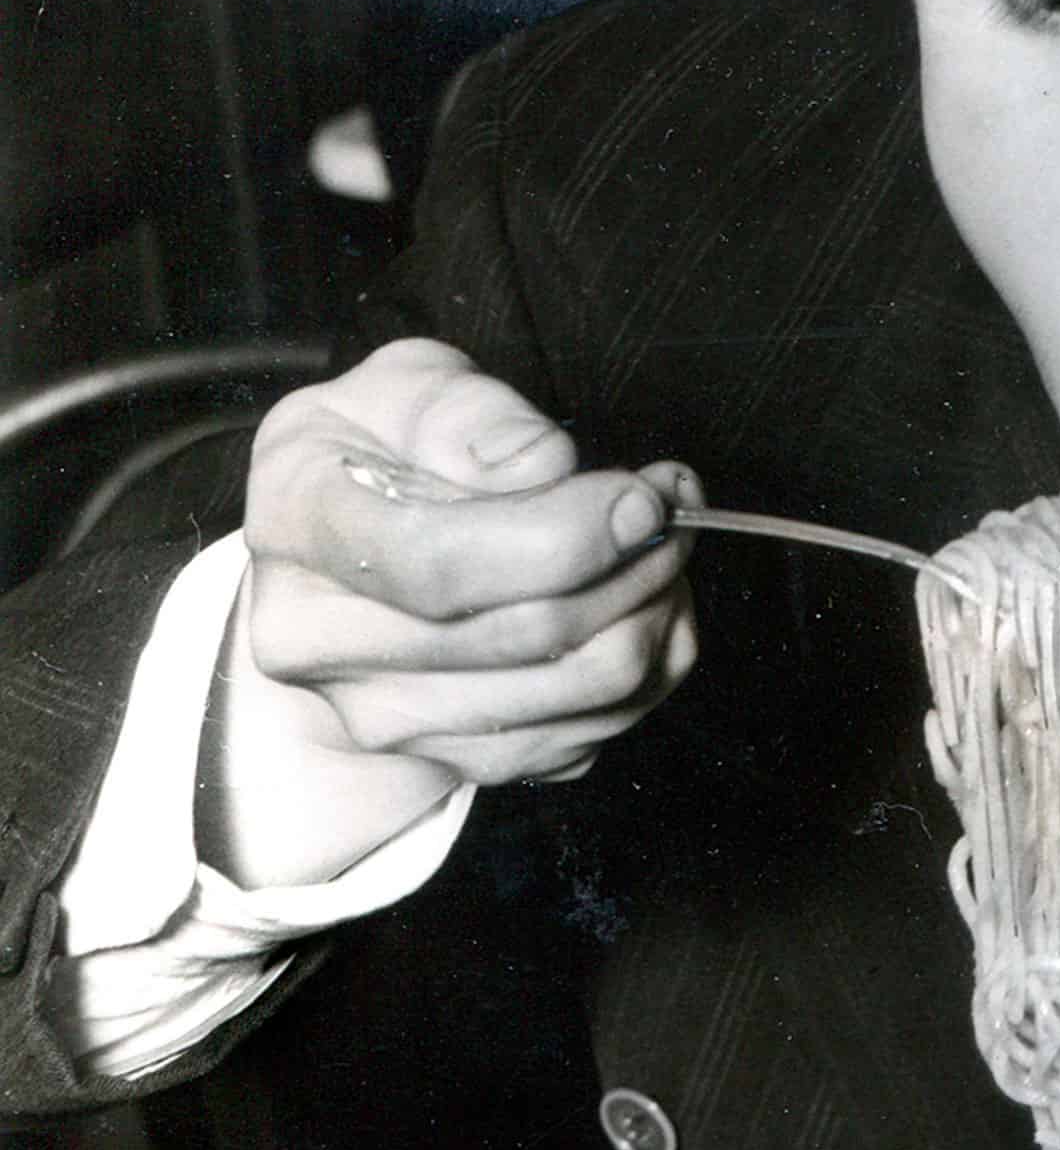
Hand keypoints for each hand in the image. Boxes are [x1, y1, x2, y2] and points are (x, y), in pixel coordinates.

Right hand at [204, 339, 699, 884]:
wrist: (345, 545)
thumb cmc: (382, 449)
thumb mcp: (408, 388)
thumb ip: (472, 415)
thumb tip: (546, 466)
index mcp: (298, 531)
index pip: (439, 566)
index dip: (563, 537)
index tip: (639, 499)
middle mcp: (324, 649)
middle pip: (526, 637)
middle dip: (633, 565)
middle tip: (670, 506)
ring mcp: (390, 723)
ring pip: (581, 692)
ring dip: (655, 611)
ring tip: (661, 546)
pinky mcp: (463, 761)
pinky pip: (600, 729)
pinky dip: (650, 662)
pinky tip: (641, 601)